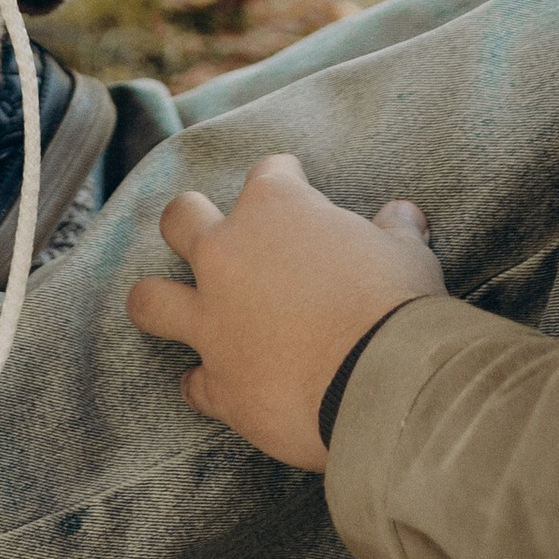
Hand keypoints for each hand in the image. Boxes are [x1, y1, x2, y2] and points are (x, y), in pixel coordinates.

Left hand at [125, 152, 443, 467]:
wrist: (382, 384)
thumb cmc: (398, 304)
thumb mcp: (408, 254)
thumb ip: (396, 231)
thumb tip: (403, 215)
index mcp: (275, 208)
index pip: (269, 173)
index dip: (284, 179)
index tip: (296, 187)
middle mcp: (228, 256)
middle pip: (181, 219)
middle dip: (191, 222)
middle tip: (215, 236)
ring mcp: (213, 322)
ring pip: (150, 299)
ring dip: (158, 300)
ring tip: (169, 303)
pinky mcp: (217, 383)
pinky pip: (192, 383)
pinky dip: (203, 383)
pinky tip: (215, 385)